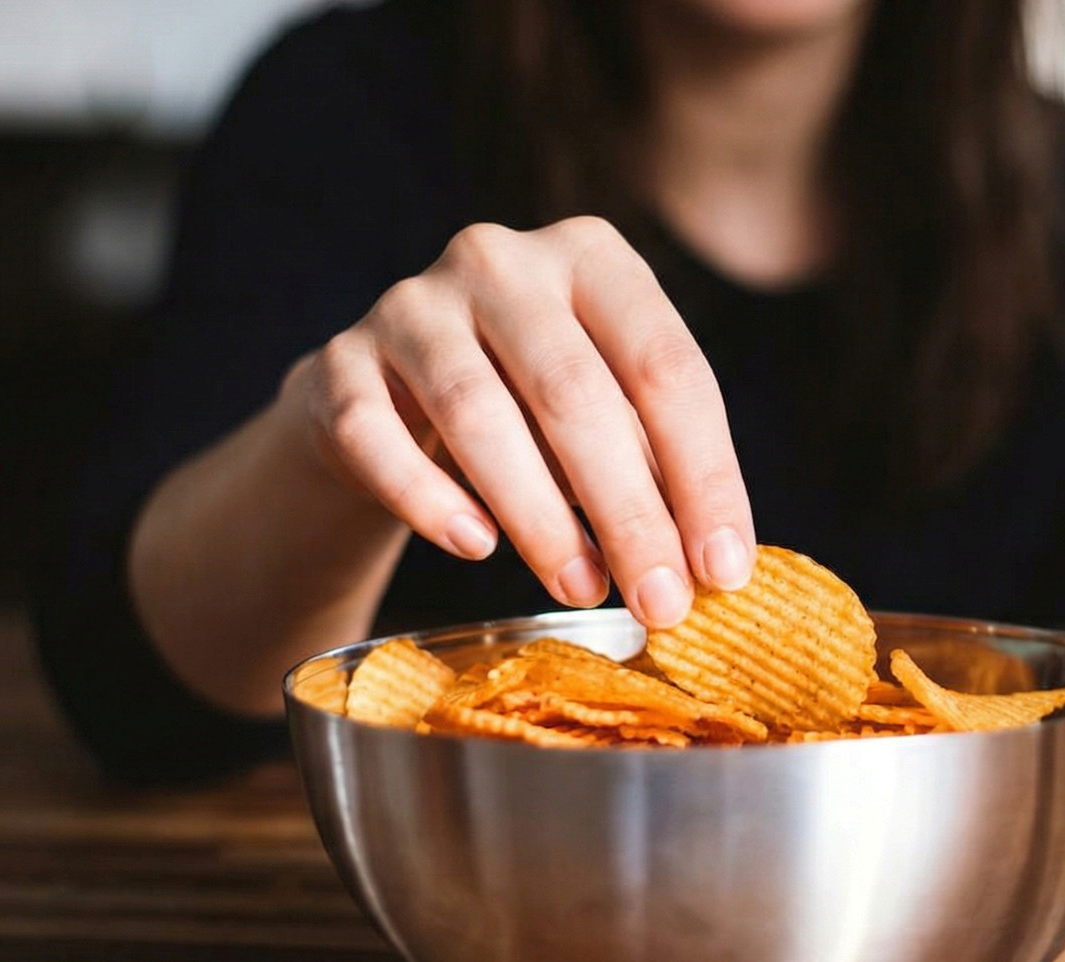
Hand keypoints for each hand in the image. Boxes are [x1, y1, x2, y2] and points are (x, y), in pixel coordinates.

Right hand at [279, 216, 754, 627]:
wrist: (384, 400)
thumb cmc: (527, 409)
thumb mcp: (605, 413)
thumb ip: (656, 467)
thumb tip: (713, 566)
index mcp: (592, 257)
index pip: (667, 367)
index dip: (704, 474)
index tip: (724, 569)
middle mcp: (500, 262)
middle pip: (575, 392)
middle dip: (628, 512)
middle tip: (659, 602)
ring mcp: (412, 305)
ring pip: (477, 413)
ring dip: (539, 516)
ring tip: (582, 588)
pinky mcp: (340, 363)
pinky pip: (376, 435)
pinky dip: (428, 498)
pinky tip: (475, 546)